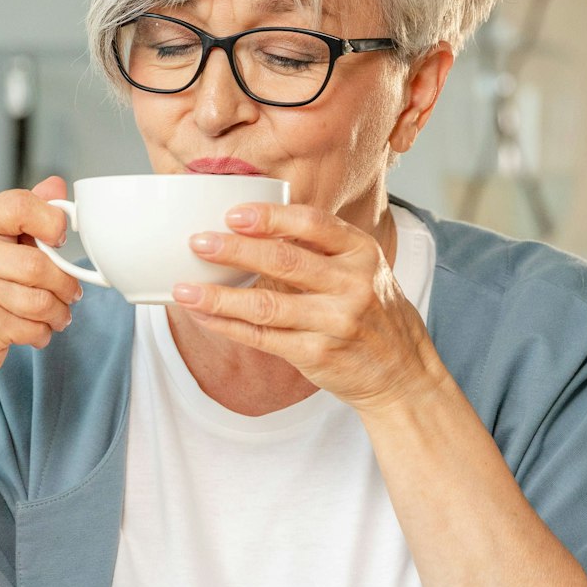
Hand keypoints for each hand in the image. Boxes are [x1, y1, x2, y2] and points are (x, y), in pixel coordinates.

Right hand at [0, 176, 83, 385]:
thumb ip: (27, 214)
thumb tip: (56, 186)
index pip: (19, 206)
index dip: (51, 221)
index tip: (59, 240)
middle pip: (36, 265)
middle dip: (65, 284)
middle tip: (72, 292)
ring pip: (38, 301)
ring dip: (59, 312)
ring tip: (58, 314)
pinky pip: (30, 328)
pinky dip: (43, 333)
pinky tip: (37, 330)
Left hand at [173, 202, 442, 411]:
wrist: (402, 374)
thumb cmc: (373, 314)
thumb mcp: (363, 269)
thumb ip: (321, 249)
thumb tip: (253, 227)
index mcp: (362, 253)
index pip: (313, 224)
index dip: (270, 218)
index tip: (233, 213)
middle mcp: (352, 285)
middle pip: (284, 262)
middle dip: (234, 251)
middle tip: (198, 243)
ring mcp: (335, 322)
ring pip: (266, 305)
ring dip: (219, 297)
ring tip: (184, 289)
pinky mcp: (318, 355)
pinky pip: (263, 339)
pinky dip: (228, 326)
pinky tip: (204, 316)